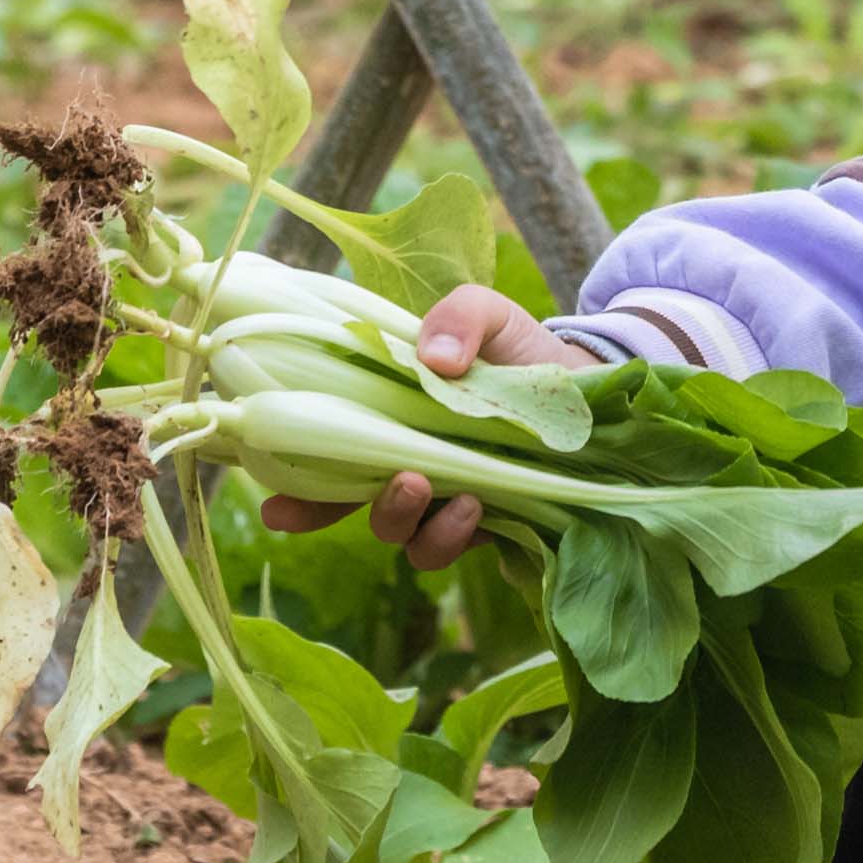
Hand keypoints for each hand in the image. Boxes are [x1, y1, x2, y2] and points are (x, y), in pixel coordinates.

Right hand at [259, 289, 561, 568]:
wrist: (586, 385)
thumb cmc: (520, 348)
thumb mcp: (488, 314)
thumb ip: (458, 316)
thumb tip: (433, 357)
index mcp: (384, 414)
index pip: (327, 454)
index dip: (296, 487)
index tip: (276, 510)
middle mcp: (402, 461)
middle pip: (350, 502)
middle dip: (348, 508)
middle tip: (403, 480)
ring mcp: (437, 498)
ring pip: (398, 533)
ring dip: (409, 521)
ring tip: (457, 496)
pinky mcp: (478, 525)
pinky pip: (446, 548)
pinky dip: (452, 536)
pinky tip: (476, 505)